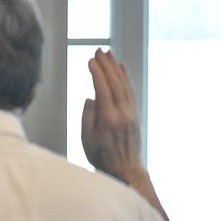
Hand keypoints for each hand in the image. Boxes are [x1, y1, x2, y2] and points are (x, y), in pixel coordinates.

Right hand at [81, 49, 144, 182]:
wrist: (125, 170)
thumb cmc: (101, 157)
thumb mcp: (86, 139)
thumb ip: (88, 116)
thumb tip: (91, 98)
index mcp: (108, 119)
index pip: (102, 89)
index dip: (97, 73)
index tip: (90, 60)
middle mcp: (122, 113)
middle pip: (115, 82)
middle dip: (106, 65)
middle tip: (99, 50)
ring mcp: (131, 113)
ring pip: (124, 84)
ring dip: (116, 67)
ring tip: (109, 54)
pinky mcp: (135, 114)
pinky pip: (130, 91)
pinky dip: (125, 77)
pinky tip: (121, 68)